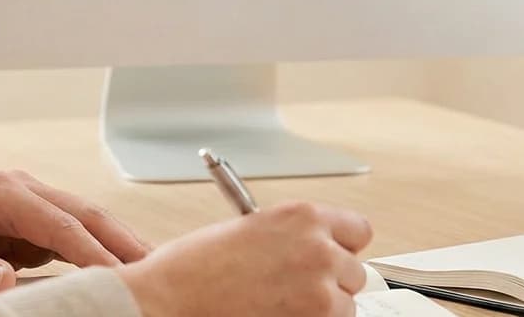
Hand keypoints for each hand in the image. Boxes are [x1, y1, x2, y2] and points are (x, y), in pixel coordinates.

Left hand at [0, 171, 149, 295]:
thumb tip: (4, 282)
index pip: (57, 222)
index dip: (91, 250)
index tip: (117, 275)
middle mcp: (19, 189)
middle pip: (84, 213)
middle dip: (122, 240)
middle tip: (156, 268)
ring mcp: (26, 204)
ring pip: (84, 222)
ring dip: (116, 244)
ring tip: (148, 270)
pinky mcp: (27, 223)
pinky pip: (70, 237)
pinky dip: (96, 252)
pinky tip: (116, 271)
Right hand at [119, 202, 372, 316]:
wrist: (165, 301)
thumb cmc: (191, 269)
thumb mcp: (249, 230)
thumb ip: (291, 237)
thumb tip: (315, 251)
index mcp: (302, 217)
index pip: (358, 231)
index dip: (342, 248)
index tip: (332, 259)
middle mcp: (318, 249)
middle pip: (354, 272)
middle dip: (330, 283)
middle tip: (295, 291)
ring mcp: (319, 290)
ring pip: (345, 306)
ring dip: (322, 311)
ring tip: (279, 308)